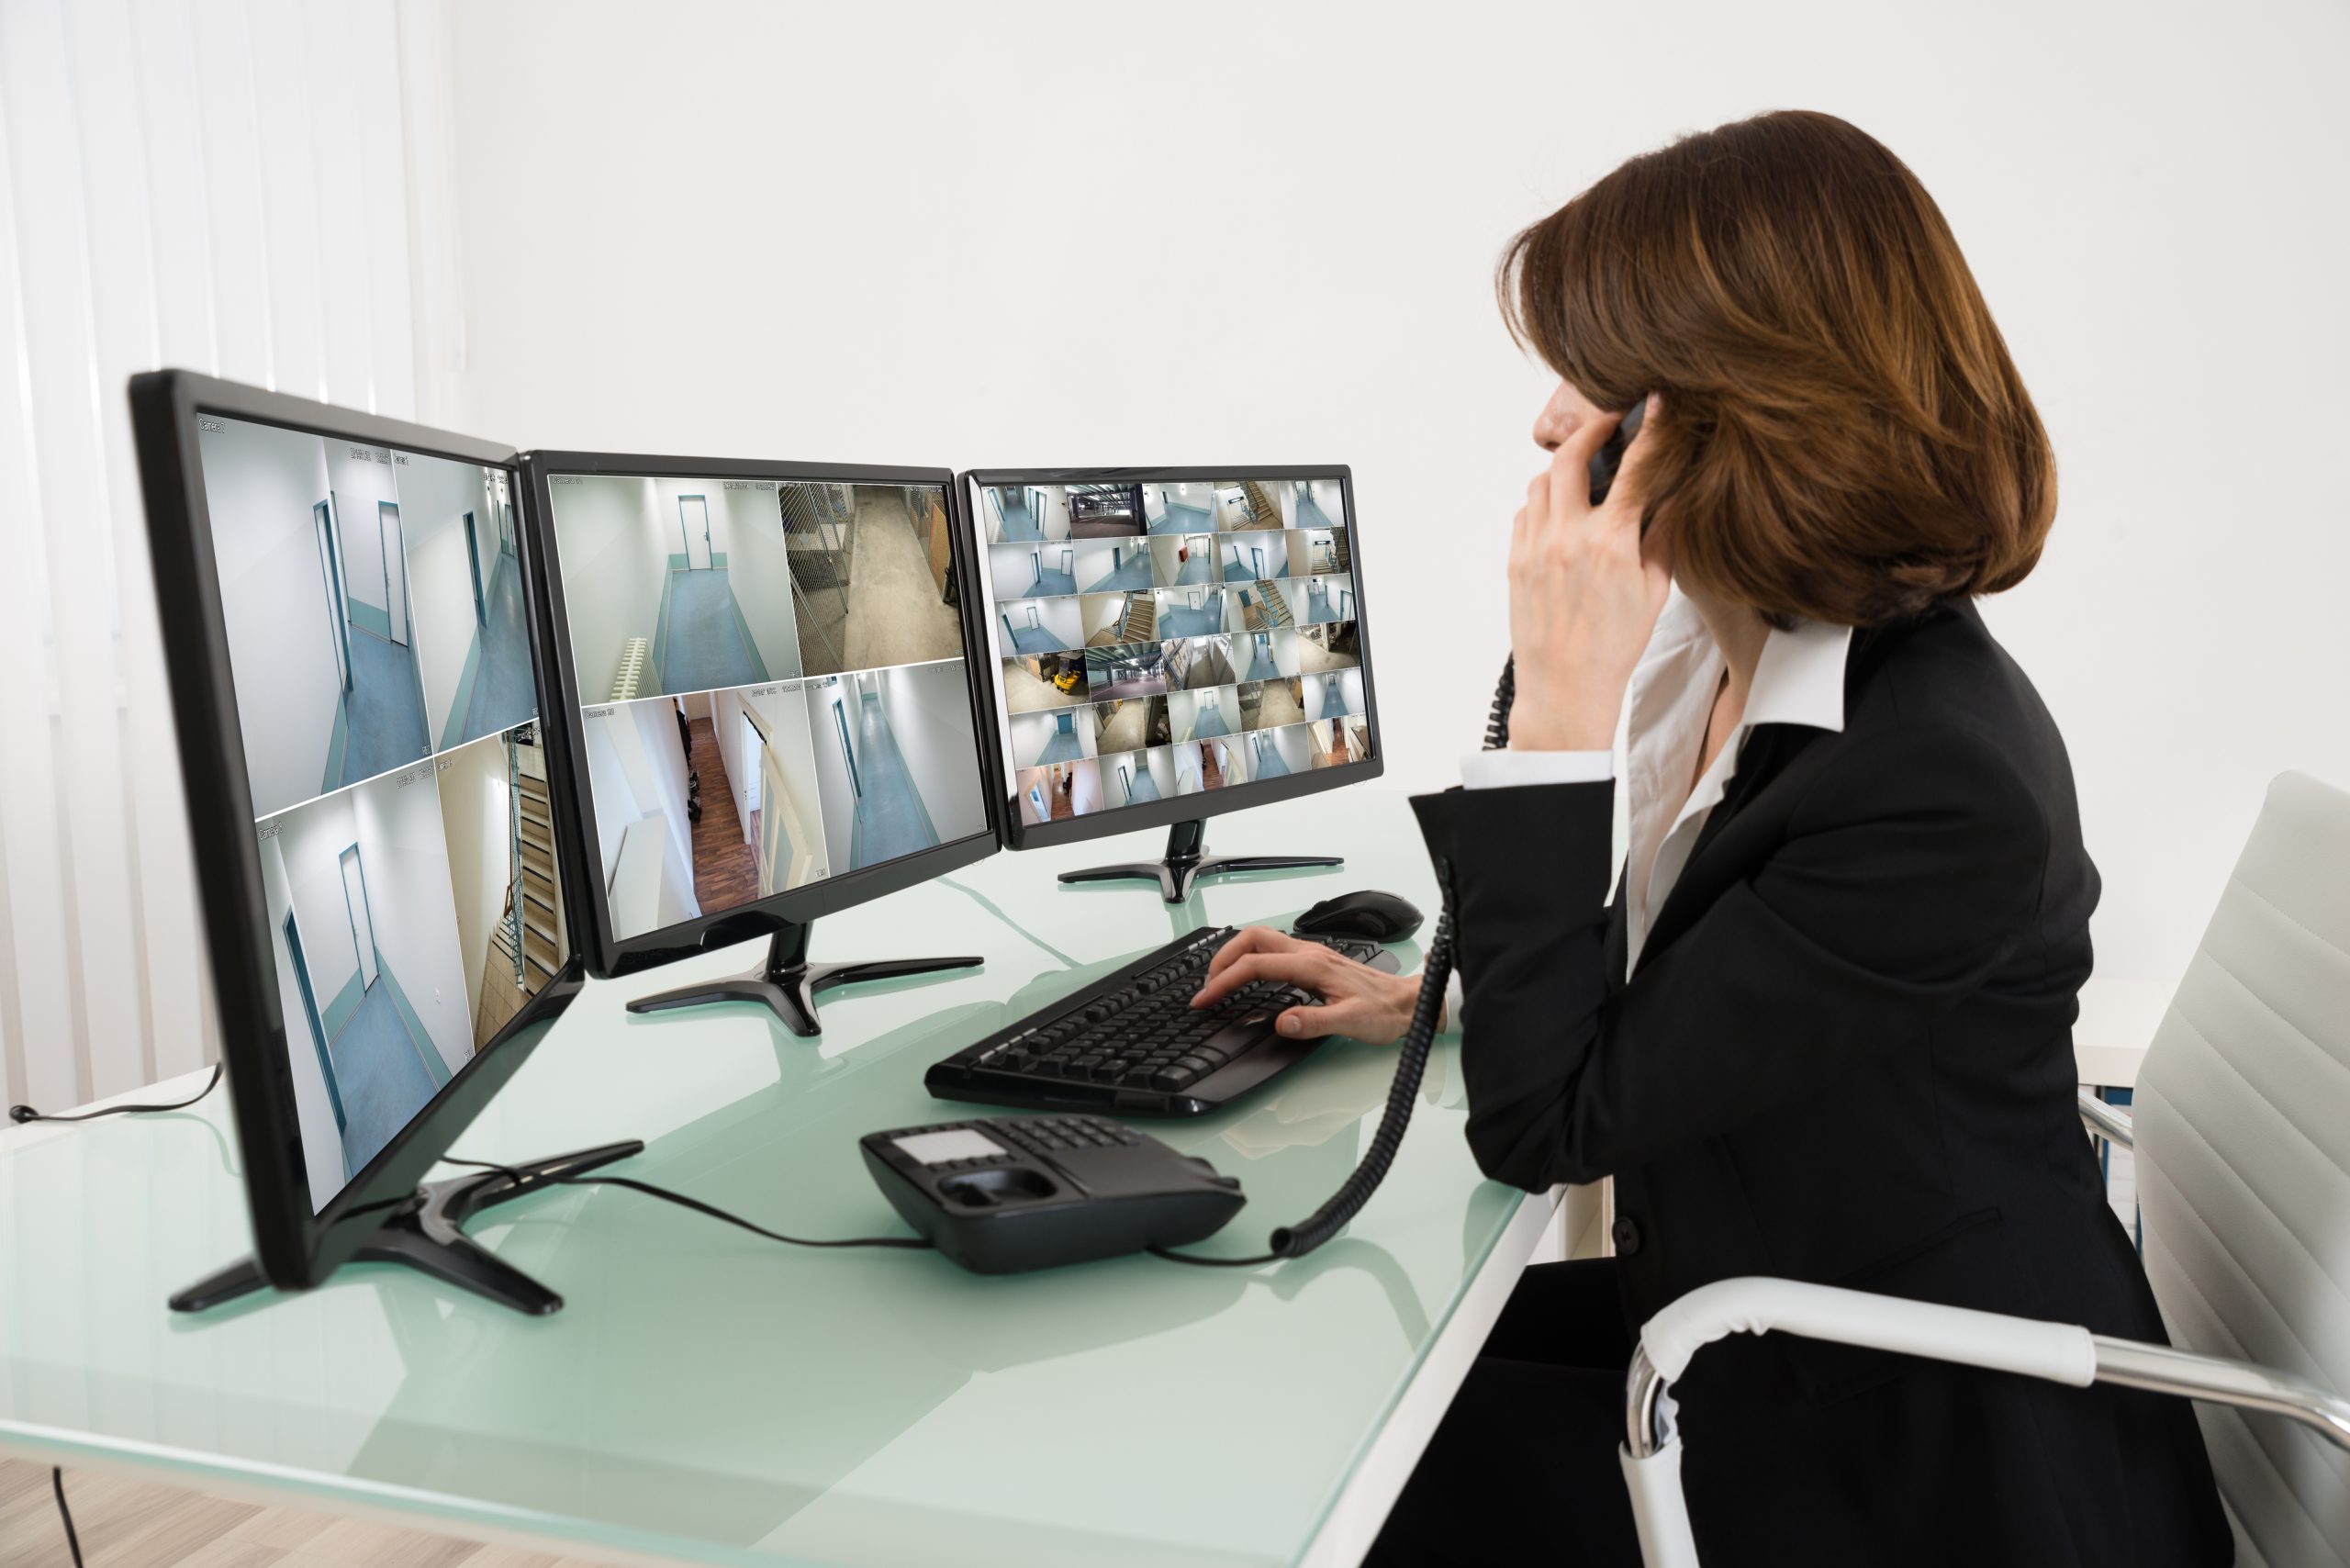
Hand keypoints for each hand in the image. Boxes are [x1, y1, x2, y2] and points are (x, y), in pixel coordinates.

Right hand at [1189, 927, 1421, 1044]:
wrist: (1410, 1002)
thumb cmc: (1385, 1011)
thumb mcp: (1351, 1023)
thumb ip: (1315, 1023)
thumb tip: (1283, 1023)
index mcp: (1312, 966)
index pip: (1254, 966)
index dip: (1224, 982)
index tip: (1206, 999)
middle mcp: (1309, 953)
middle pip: (1251, 939)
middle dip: (1222, 959)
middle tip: (1207, 986)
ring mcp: (1312, 954)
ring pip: (1261, 939)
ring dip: (1235, 955)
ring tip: (1220, 980)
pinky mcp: (1315, 961)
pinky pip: (1273, 949)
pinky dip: (1251, 959)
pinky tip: (1250, 977)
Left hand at [1507, 395, 1673, 750]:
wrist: (1565, 687)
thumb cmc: (1615, 646)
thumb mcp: (1655, 591)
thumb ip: (1661, 536)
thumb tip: (1669, 495)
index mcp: (1610, 543)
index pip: (1635, 468)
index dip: (1649, 429)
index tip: (1656, 403)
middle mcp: (1567, 537)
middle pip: (1571, 457)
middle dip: (1591, 430)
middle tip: (1608, 422)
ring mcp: (1535, 547)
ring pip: (1541, 482)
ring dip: (1563, 467)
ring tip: (1585, 471)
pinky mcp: (1515, 561)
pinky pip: (1524, 511)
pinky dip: (1542, 500)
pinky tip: (1561, 510)